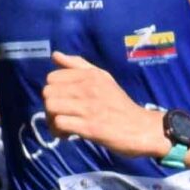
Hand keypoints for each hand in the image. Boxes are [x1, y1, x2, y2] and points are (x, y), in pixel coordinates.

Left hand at [43, 53, 164, 156]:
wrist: (141, 128)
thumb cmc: (119, 104)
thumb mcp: (103, 78)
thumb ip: (77, 65)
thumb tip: (54, 55)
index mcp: (90, 75)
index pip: (52, 77)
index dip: (54, 91)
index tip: (64, 102)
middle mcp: (88, 88)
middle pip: (48, 93)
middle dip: (51, 106)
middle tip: (63, 115)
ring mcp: (88, 108)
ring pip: (51, 107)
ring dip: (52, 120)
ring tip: (64, 126)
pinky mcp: (89, 127)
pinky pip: (60, 124)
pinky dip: (59, 131)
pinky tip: (69, 135)